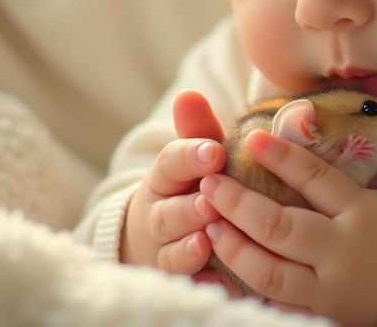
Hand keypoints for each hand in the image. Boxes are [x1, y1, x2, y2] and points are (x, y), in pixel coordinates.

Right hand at [120, 91, 225, 273]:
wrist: (159, 238)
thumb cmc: (191, 186)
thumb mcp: (195, 158)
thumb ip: (198, 130)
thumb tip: (189, 93)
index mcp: (165, 178)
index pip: (171, 163)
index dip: (190, 157)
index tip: (215, 152)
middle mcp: (158, 214)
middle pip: (168, 213)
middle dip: (188, 209)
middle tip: (211, 203)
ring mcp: (163, 249)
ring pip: (171, 250)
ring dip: (188, 247)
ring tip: (206, 243)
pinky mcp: (175, 278)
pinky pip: (186, 283)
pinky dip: (201, 283)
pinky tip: (219, 283)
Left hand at [199, 129, 376, 326]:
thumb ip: (335, 186)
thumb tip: (287, 155)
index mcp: (360, 212)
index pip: (314, 178)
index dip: (281, 157)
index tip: (252, 138)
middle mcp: (341, 251)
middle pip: (280, 225)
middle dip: (239, 203)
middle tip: (210, 183)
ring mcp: (329, 288)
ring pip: (269, 271)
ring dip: (234, 247)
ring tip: (210, 226)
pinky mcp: (321, 313)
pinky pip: (274, 304)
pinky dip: (244, 290)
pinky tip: (220, 273)